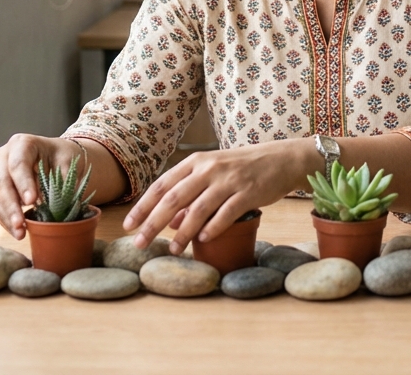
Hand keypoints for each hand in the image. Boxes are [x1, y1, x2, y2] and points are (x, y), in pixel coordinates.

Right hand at [0, 134, 80, 238]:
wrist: (56, 157)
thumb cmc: (61, 156)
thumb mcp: (68, 161)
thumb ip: (62, 178)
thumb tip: (57, 202)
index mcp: (22, 143)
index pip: (18, 163)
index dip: (23, 183)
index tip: (31, 201)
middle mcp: (3, 156)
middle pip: (1, 181)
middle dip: (11, 205)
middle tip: (21, 224)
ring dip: (6, 217)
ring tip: (20, 233)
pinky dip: (5, 220)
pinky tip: (16, 231)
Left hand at [123, 138, 314, 254]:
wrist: (282, 159)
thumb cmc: (243, 168)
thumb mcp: (214, 174)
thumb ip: (191, 195)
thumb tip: (168, 223)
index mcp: (197, 161)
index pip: (162, 185)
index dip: (143, 206)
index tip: (128, 226)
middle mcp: (209, 169)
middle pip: (173, 198)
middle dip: (153, 223)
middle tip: (139, 244)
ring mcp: (229, 181)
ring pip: (197, 210)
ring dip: (182, 233)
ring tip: (173, 250)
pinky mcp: (248, 193)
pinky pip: (225, 214)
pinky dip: (212, 229)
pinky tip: (203, 241)